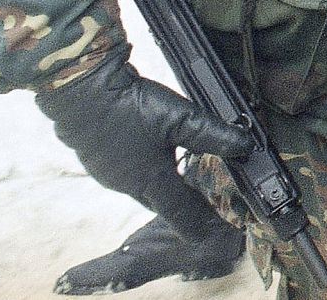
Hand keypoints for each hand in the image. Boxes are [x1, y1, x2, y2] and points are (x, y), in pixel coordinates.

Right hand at [36, 56, 252, 237]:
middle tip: (204, 206)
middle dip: (184, 208)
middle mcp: (130, 184)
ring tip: (181, 184)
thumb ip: (214, 135)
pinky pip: (128, 176)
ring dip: (162, 189)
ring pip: (143, 191)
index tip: (214, 234)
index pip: (182, 214)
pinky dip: (144, 174)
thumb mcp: (181, 118)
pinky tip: (151, 160)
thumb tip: (245, 147)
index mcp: (152, 181)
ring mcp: (111, 174)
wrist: (81, 92)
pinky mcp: (99, 161)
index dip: (200, 224)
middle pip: (163, 205)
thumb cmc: (129, 107)